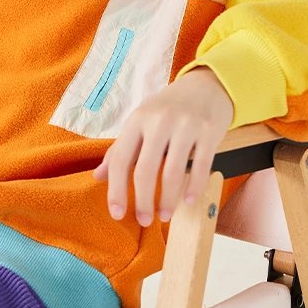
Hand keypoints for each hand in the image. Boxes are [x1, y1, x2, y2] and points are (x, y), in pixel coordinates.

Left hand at [92, 67, 233, 224]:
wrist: (205, 86)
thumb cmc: (167, 109)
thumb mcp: (140, 122)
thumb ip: (120, 149)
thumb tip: (98, 176)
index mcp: (137, 120)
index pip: (121, 159)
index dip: (116, 190)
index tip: (117, 214)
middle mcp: (159, 121)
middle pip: (146, 170)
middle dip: (143, 201)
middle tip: (144, 221)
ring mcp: (186, 125)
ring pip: (173, 172)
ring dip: (168, 200)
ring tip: (165, 215)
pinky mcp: (209, 131)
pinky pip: (201, 166)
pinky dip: (194, 188)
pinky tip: (188, 201)